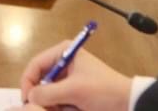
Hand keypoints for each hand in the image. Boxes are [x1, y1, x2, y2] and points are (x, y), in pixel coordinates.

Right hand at [19, 44, 133, 110]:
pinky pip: (58, 101)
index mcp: (65, 52)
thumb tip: (29, 97)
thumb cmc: (103, 91)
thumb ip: (47, 93)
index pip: (35, 64)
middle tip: (45, 109)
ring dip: (52, 104)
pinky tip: (71, 110)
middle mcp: (65, 63)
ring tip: (63, 110)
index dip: (28, 82)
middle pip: (40, 80)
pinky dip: (60, 108)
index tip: (27, 100)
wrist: (130, 105)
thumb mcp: (73, 90)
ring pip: (48, 93)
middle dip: (41, 96)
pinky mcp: (75, 93)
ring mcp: (70, 79)